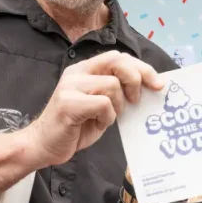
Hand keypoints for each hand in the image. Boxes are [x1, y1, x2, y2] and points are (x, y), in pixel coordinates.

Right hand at [27, 51, 164, 166]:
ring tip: (106, 118)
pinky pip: (103, 104)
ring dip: (118, 106)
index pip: (118, 57)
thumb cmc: (74, 127)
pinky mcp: (68, 102)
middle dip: (137, 77)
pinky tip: (97, 124)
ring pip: (112, 85)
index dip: (141, 67)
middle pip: (117, 60)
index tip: (158, 83)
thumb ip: (116, 92)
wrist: (44, 145)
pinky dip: (107, 117)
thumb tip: (147, 87)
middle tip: (138, 99)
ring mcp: (70, 86)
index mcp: (85, 70)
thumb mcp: (99, 105)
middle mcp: (77, 72)